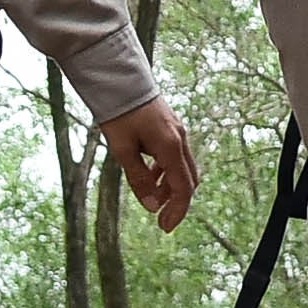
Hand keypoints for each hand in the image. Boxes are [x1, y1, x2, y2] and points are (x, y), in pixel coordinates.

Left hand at [104, 95, 195, 228]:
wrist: (119, 79)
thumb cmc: (119, 113)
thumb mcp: (123, 149)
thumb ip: (139, 178)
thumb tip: (151, 206)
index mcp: (170, 146)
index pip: (183, 188)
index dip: (177, 211)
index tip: (165, 228)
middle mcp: (180, 139)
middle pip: (189, 180)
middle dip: (176, 201)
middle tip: (160, 218)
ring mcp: (178, 131)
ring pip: (183, 168)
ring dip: (170, 186)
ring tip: (151, 196)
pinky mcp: (171, 126)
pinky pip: (176, 155)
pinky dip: (167, 170)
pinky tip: (150, 173)